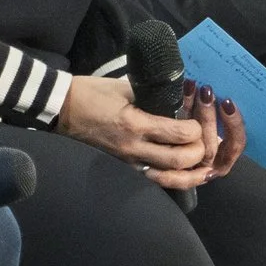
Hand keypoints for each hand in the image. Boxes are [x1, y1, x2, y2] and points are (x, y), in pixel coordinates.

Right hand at [56, 75, 227, 189]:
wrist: (60, 109)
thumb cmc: (90, 93)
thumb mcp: (123, 86)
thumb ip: (153, 93)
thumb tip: (180, 96)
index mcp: (135, 124)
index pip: (178, 134)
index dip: (196, 129)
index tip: (198, 121)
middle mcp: (134, 148)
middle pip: (179, 160)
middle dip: (199, 152)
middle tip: (203, 141)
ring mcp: (128, 162)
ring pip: (168, 179)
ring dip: (190, 175)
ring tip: (205, 170)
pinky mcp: (123, 168)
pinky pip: (154, 178)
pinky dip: (172, 179)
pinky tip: (183, 175)